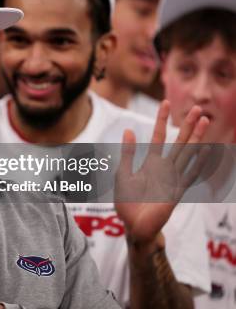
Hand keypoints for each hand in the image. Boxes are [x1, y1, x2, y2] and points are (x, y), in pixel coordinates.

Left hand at [114, 101, 209, 244]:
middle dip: (187, 125)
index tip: (166, 103)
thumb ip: (127, 153)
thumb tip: (129, 129)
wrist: (133, 227)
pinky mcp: (176, 192)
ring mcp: (173, 179)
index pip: (159, 137)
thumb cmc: (127, 203)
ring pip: (187, 153)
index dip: (162, 120)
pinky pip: (189, 175)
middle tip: (197, 108)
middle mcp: (165, 169)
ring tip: (205, 121)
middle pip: (179, 142)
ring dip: (197, 137)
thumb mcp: (123, 174)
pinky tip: (206, 150)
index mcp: (151, 164)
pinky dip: (198, 162)